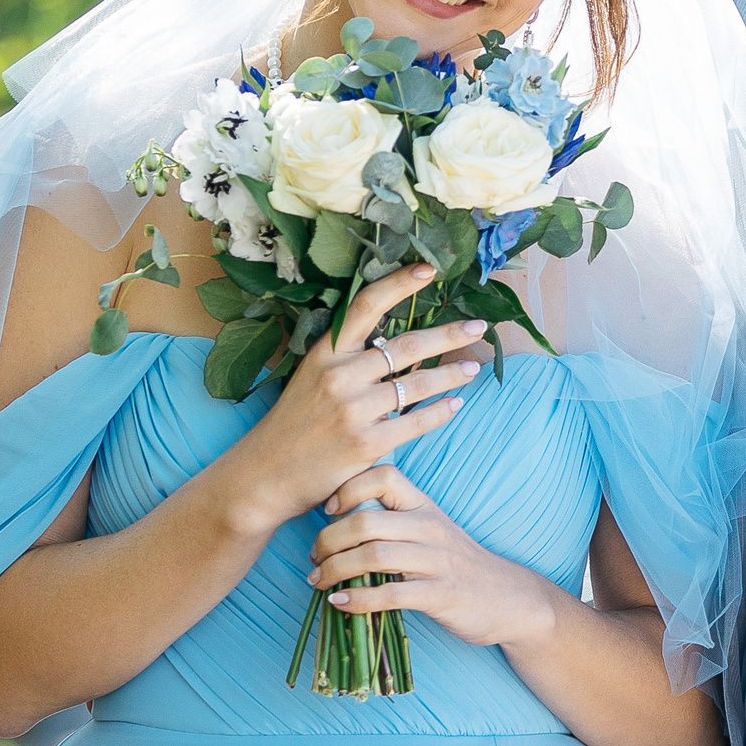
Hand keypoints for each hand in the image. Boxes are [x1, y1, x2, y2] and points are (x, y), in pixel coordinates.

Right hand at [213, 265, 484, 532]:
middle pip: (406, 345)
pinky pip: (416, 421)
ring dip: (452, 374)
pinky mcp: (366, 444)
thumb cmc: (293, 424)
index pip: (365, 305)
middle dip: (450, 334)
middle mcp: (339, 376)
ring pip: (417, 383)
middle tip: (480, 327)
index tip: (430, 270)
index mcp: (325, 352)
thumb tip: (396, 341)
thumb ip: (348, 358)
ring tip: (472, 367)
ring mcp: (353, 410)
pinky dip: (441, 411)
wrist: (265, 475)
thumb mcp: (311, 377)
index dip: (399, 283)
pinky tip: (455, 404)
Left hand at [307, 465, 562, 649]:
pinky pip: (391, 595)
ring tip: (318, 581)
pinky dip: (358, 600)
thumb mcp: (430, 531)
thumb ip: (394, 520)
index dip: (348, 487)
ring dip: (336, 570)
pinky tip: (339, 604)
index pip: (384, 476)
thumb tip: (338, 519)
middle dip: (329, 540)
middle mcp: (430, 527)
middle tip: (313, 557)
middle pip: (367, 521)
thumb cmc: (458, 563)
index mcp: (424, 506)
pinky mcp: (441, 595)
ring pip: (374, 556)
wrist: (509, 598)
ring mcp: (437, 562)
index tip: (328, 510)